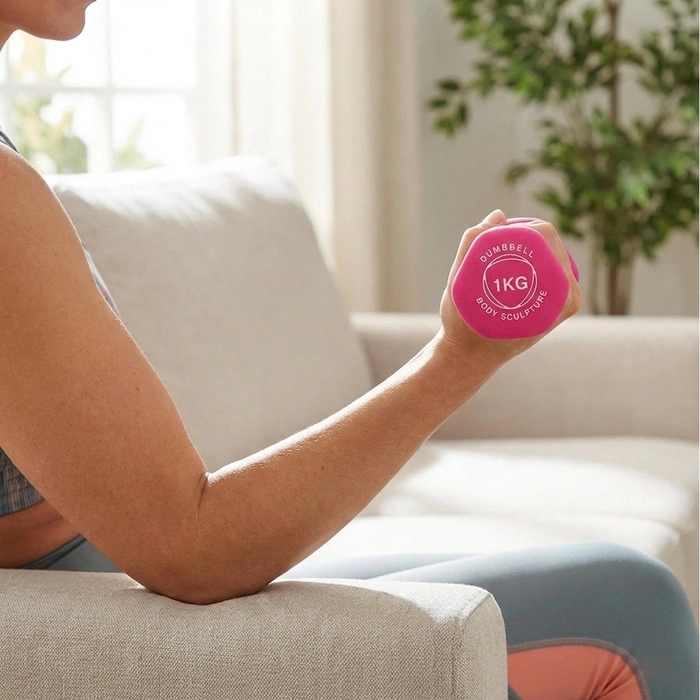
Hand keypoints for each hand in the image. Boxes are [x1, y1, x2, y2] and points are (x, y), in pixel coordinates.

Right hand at [437, 209, 583, 370]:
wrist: (471, 357)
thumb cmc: (463, 323)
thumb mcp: (459, 281)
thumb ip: (474, 243)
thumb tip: (499, 214)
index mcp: (558, 292)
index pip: (545, 236)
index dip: (519, 226)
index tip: (493, 236)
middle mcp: (568, 297)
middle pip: (550, 241)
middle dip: (522, 235)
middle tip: (493, 243)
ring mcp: (567, 302)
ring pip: (550, 252)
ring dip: (525, 247)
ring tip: (499, 255)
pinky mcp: (561, 306)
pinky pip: (549, 268)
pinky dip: (530, 260)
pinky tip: (508, 265)